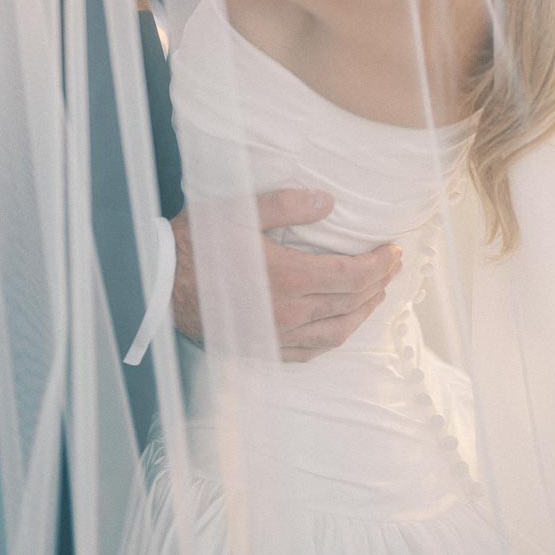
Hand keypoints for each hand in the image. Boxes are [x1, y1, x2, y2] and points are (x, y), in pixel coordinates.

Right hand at [170, 189, 401, 362]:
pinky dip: (333, 338)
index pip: (352, 275)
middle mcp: (290, 311)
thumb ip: (287, 205)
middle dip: (378, 283)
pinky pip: (310, 352)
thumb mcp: (241, 211)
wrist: (160, 283)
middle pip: (350, 302)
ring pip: (336, 331)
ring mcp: (277, 335)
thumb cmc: (198, 242)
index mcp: (289, 276)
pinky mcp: (263, 348)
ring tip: (376, 295)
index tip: (394, 251)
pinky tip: (338, 328)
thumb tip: (329, 203)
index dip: (379, 264)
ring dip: (362, 313)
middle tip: (393, 266)